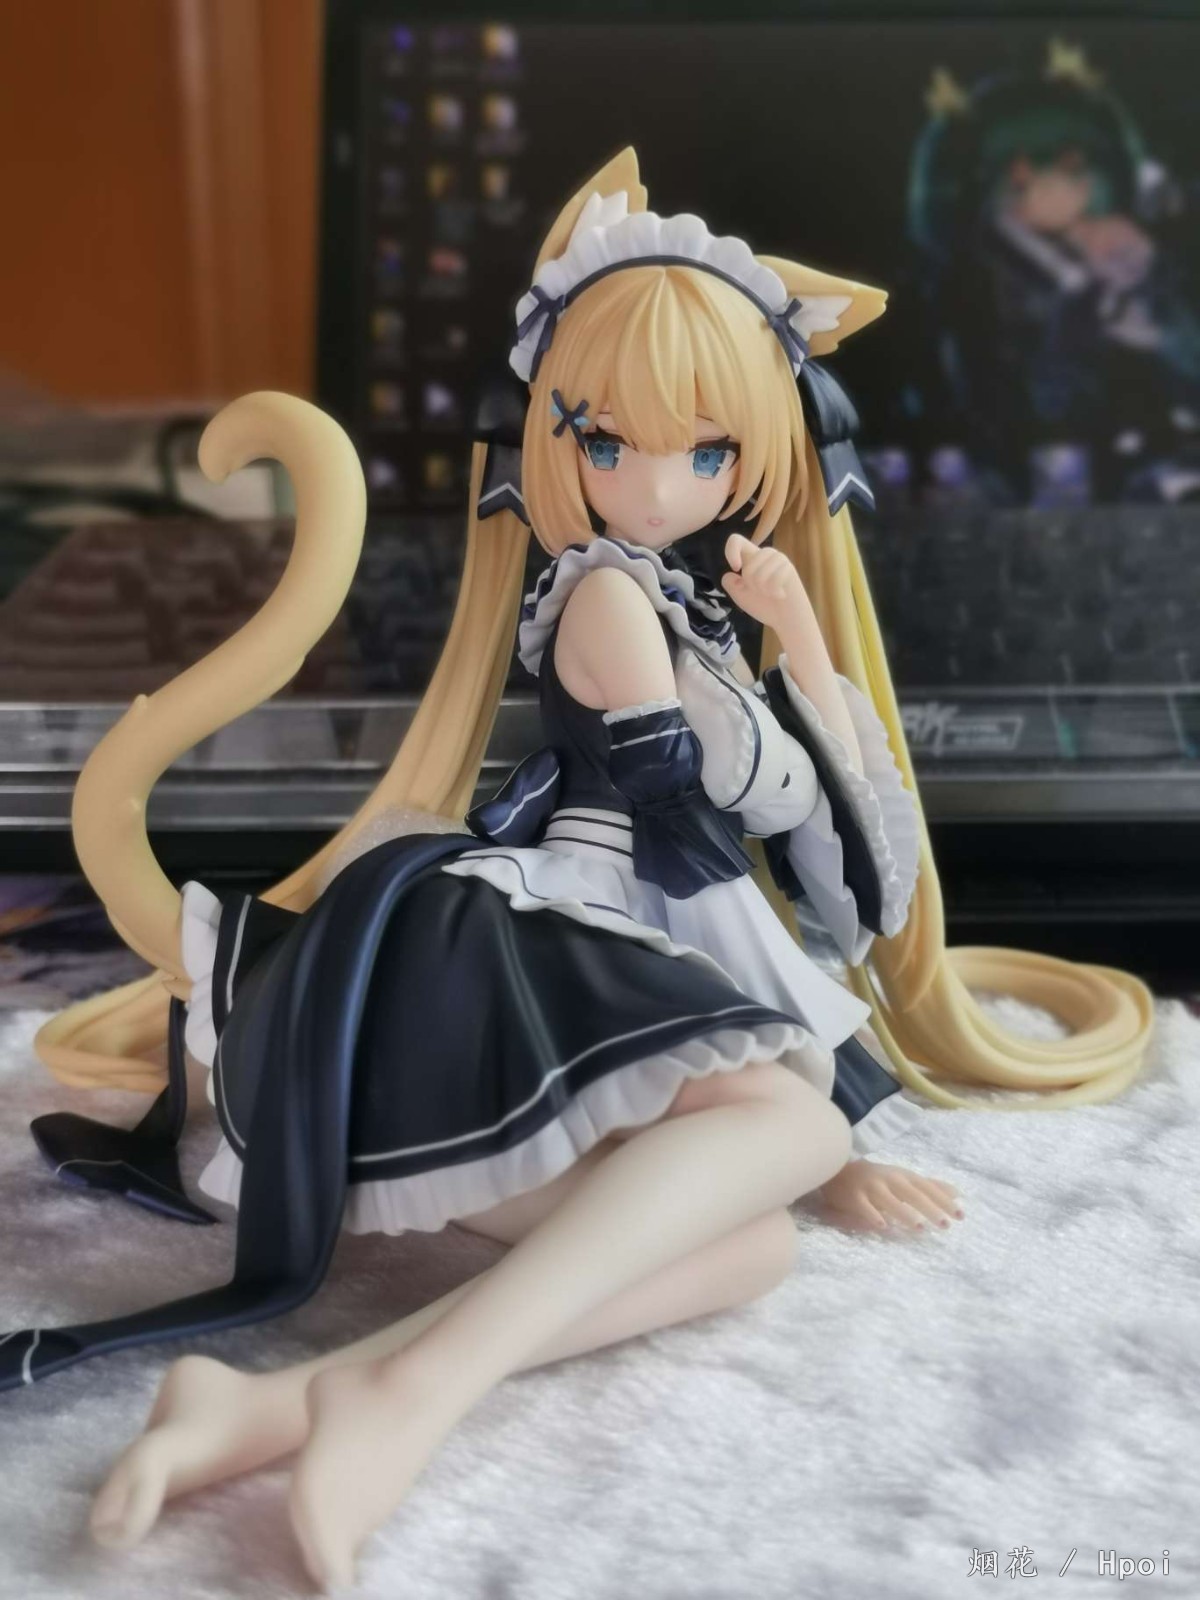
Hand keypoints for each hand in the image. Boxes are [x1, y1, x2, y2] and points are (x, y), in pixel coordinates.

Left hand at [719, 533, 806, 631]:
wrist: (786, 620)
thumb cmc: (764, 606)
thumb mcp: (740, 596)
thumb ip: (730, 584)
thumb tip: (730, 573)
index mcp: (751, 558)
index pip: (736, 540)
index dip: (731, 551)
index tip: (736, 568)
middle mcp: (765, 555)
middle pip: (748, 567)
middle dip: (751, 585)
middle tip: (761, 592)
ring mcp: (778, 560)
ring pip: (759, 573)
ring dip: (763, 589)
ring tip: (771, 593)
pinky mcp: (789, 568)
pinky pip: (774, 579)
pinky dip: (774, 592)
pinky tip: (781, 595)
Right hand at [816, 1159, 963, 1234]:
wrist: (840, 1168)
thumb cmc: (879, 1177)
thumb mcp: (905, 1178)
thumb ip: (930, 1186)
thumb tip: (958, 1194)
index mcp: (904, 1176)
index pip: (927, 1188)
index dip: (943, 1200)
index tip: (960, 1216)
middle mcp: (890, 1179)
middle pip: (912, 1194)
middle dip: (929, 1208)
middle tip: (945, 1225)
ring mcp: (871, 1187)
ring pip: (889, 1200)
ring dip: (904, 1213)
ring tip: (919, 1228)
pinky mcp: (854, 1197)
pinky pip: (864, 1206)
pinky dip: (873, 1215)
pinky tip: (883, 1226)